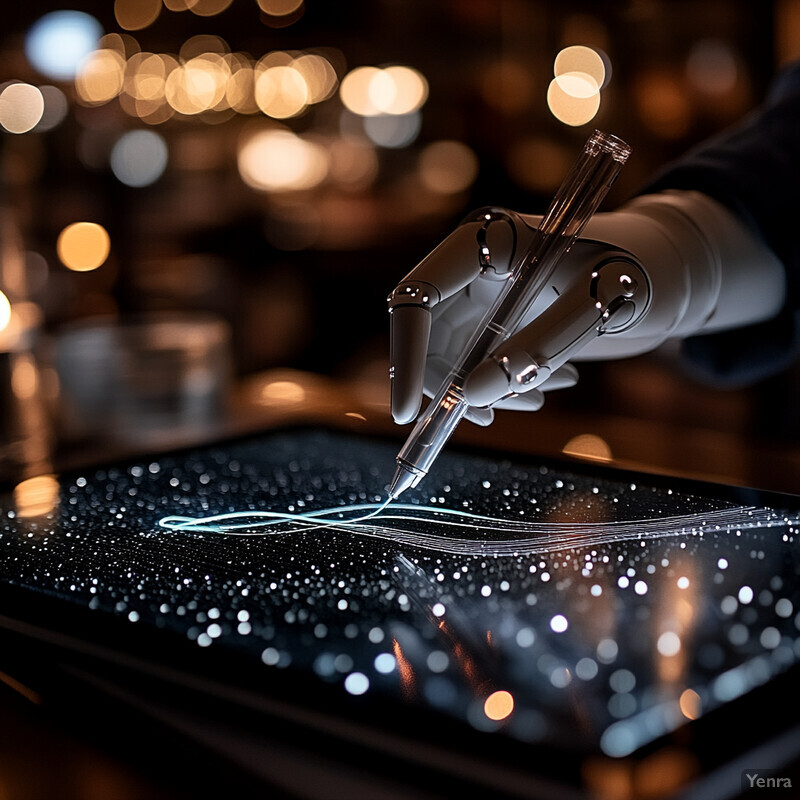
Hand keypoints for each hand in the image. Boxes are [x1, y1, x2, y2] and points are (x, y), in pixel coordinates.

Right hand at [388, 191, 785, 426]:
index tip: (407, 413)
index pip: (418, 295)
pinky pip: (480, 361)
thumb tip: (471, 397)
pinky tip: (549, 386)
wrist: (675, 272)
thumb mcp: (595, 308)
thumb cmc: (645, 274)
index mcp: (488, 238)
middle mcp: (476, 262)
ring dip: (483, 389)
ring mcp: (488, 292)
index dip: (406, 354)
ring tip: (540, 398)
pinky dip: (504, 385)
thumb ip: (535, 347)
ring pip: (453, 353)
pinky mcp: (504, 318)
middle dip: (450, 381)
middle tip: (489, 417)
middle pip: (427, 331)